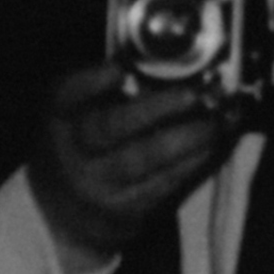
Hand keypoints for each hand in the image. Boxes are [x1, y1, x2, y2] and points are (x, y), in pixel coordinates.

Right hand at [25, 64, 232, 261]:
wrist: (65, 208)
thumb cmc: (83, 142)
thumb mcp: (78, 112)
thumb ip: (108, 88)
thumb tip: (163, 65)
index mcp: (58, 117)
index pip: (67, 94)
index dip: (91, 82)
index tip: (119, 69)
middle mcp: (72, 151)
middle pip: (109, 128)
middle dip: (154, 109)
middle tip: (193, 95)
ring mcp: (97, 184)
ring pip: (142, 160)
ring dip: (185, 139)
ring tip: (215, 121)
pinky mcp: (125, 209)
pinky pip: (163, 184)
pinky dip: (192, 162)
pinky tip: (212, 145)